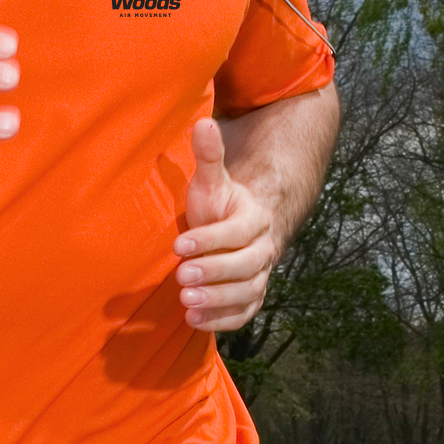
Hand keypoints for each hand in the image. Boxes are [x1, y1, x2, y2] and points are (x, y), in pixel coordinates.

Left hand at [172, 116, 277, 328]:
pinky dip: (223, 320)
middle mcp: (263, 249)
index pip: (238, 232)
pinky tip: (195, 321)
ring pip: (248, 291)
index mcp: (254, 219)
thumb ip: (209, 157)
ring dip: (218, 299)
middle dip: (214, 272)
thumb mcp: (213, 181)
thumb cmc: (221, 205)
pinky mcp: (251, 297)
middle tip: (182, 277)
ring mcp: (260, 275)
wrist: (243, 230)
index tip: (180, 245)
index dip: (211, 240)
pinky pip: (245, 312)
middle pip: (246, 265)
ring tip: (186, 302)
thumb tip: (202, 122)